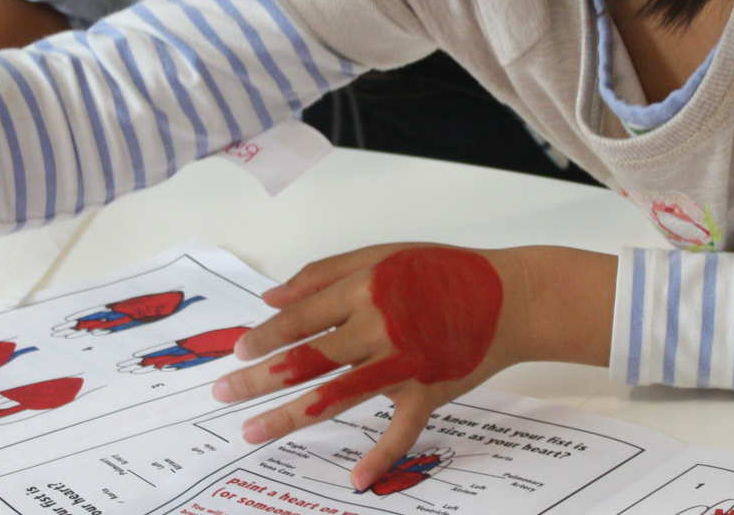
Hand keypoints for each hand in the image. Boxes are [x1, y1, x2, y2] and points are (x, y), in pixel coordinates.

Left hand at [208, 244, 532, 488]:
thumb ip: (324, 274)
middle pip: (307, 358)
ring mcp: (405, 361)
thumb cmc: (445, 271)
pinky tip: (355, 478)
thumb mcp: (383, 255)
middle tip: (221, 393)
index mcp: (365, 287)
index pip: (301, 317)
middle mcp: (380, 324)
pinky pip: (402, 430)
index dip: (265, 336)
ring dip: (289, 416)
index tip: (238, 352)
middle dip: (258, 378)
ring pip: (337, 395)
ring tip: (251, 431)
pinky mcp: (431, 390)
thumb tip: (270, 299)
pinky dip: (381, 456)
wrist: (512, 297)